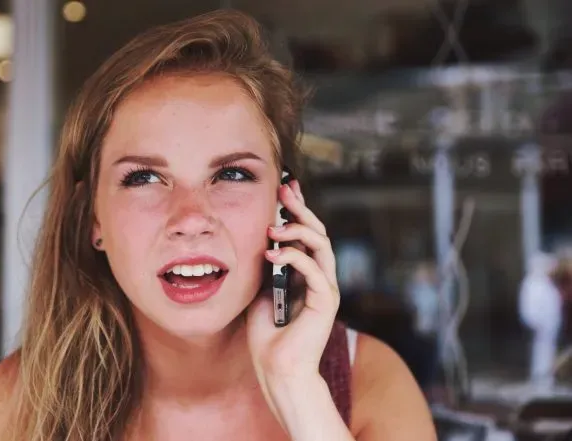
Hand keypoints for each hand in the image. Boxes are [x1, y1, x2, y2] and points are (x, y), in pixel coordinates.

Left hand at [245, 179, 340, 426]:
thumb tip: (262, 242)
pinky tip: (271, 253)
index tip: (284, 189)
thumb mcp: (261, 291)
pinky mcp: (325, 301)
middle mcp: (320, 277)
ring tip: (274, 228)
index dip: (298, 211)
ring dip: (298, 230)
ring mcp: (325, 288)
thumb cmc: (267, 335)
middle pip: (318, 233)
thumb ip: (267, 268)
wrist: (277, 369)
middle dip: (301, 209)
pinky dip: (294, 257)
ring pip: (322, 245)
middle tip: (285, 190)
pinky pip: (314, 269)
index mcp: (306, 274)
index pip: (306, 235)